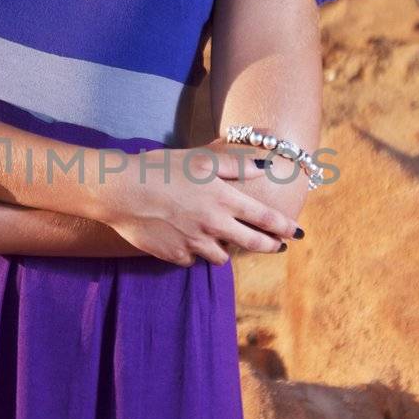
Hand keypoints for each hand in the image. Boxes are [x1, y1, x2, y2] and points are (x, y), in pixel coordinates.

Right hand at [90, 138, 299, 265]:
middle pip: (252, 243)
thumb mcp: (200, 159)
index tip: (296, 232)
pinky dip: (194, 253)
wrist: (122, 191)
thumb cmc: (161, 168)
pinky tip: (188, 241)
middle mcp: (214, 225)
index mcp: (223, 200)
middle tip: (277, 247)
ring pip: (221, 256)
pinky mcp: (175, 255)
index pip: (265, 218)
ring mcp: (194, 243)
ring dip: (226, 249)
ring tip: (224, 241)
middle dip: (269, 246)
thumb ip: (235, 164)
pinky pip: (192, 259)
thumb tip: (264, 166)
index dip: (284, 227)